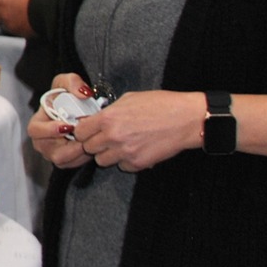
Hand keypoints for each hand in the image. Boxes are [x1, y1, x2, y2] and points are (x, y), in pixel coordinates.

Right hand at [28, 72, 91, 169]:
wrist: (77, 111)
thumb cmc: (67, 97)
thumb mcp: (67, 82)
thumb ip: (73, 82)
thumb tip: (82, 94)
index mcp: (38, 122)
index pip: (35, 130)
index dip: (49, 130)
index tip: (67, 125)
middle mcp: (42, 140)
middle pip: (49, 151)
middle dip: (69, 146)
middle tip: (84, 138)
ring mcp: (52, 151)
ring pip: (61, 160)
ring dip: (77, 152)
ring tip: (89, 142)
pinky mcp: (64, 160)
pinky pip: (71, 164)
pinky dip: (82, 158)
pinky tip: (90, 148)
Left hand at [72, 90, 203, 172]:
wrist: (186, 119)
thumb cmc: (161, 105)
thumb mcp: (129, 99)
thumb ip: (109, 112)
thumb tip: (96, 119)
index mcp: (108, 118)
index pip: (79, 132)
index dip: (83, 132)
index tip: (89, 131)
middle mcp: (113, 136)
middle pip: (88, 148)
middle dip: (95, 143)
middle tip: (106, 138)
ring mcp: (125, 152)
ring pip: (102, 161)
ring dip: (108, 154)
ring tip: (122, 144)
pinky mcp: (138, 163)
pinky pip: (122, 167)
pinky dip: (126, 161)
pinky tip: (136, 150)